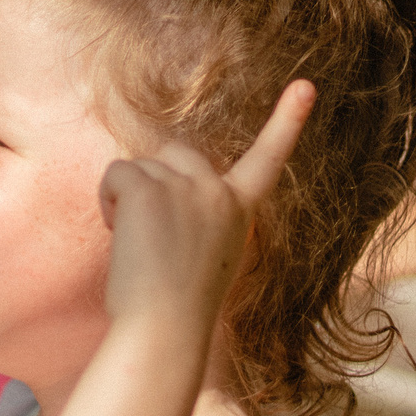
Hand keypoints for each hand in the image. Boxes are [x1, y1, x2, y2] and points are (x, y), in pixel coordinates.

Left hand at [100, 80, 314, 339]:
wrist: (163, 329)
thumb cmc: (176, 307)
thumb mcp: (204, 255)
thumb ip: (197, 217)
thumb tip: (157, 195)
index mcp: (240, 211)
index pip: (268, 159)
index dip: (287, 121)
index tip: (307, 86)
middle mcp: (219, 191)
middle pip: (177, 153)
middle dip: (156, 181)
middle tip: (154, 235)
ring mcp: (186, 186)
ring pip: (140, 167)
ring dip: (127, 200)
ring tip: (139, 247)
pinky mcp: (149, 188)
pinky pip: (117, 173)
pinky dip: (108, 201)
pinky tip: (119, 233)